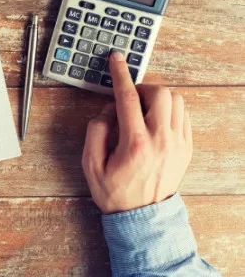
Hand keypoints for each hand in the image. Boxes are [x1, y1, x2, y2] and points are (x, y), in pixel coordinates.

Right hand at [82, 53, 192, 213]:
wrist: (142, 217)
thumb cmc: (115, 192)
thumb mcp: (91, 164)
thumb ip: (96, 131)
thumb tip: (108, 110)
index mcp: (135, 143)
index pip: (128, 98)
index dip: (120, 74)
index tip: (117, 59)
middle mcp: (161, 140)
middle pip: (159, 93)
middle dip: (142, 88)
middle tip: (129, 99)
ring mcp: (178, 144)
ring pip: (176, 100)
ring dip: (157, 98)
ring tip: (142, 111)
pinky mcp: (186, 148)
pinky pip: (184, 115)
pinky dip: (169, 110)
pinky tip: (154, 121)